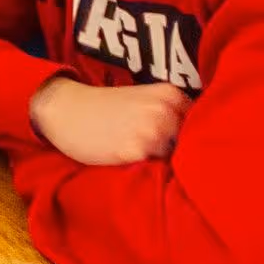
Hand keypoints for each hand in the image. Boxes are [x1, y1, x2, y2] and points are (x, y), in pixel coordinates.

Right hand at [28, 77, 192, 165]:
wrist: (64, 109)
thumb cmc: (104, 108)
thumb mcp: (143, 100)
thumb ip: (171, 115)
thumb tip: (198, 144)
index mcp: (169, 94)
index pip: (200, 126)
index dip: (187, 137)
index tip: (170, 140)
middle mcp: (164, 110)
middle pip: (189, 146)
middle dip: (174, 150)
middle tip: (147, 147)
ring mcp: (151, 131)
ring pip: (173, 159)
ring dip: (159, 161)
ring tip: (134, 151)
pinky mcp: (136, 151)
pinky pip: (153, 169)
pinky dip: (143, 167)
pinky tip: (124, 156)